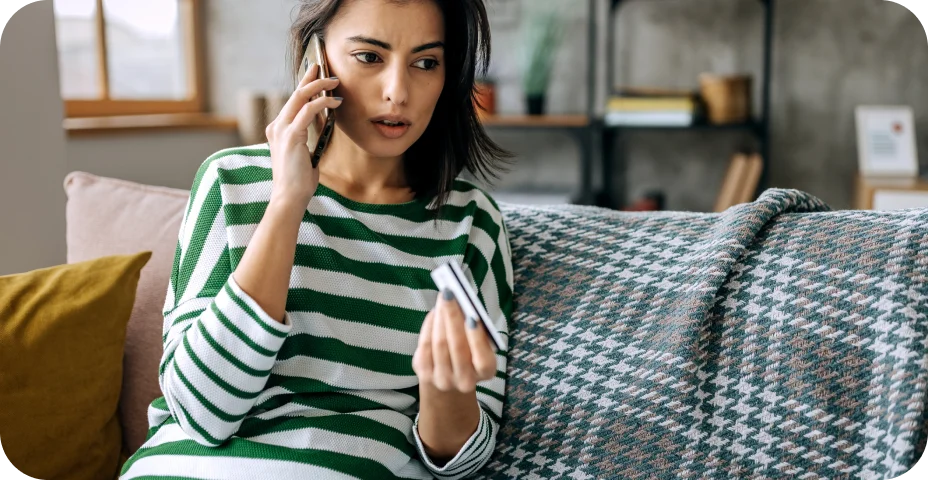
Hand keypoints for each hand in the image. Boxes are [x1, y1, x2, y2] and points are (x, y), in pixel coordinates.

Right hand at [265, 62, 342, 205]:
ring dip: (319, 86)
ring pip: (300, 97)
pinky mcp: (291, 136)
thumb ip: (310, 137)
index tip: (314, 74)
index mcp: (278, 130)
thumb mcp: (306, 153)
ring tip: (334, 82)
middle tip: (324, 68)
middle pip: (295, 94)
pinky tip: (335, 101)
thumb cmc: (299, 180)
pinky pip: (308, 111)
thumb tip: (325, 122)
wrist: (289, 197)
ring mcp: (281, 130)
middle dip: (310, 79)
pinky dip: (322, 102)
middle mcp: (276, 126)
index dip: (304, 86)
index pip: (292, 102)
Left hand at [413, 289, 496, 392]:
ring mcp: (443, 380)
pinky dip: (429, 325)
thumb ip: (477, 329)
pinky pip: (425, 345)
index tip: (472, 316)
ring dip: (440, 317)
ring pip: (439, 344)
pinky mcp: (425, 374)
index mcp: (486, 372)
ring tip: (442, 299)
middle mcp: (465, 381)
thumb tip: (463, 303)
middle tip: (449, 293)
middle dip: (452, 317)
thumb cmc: (471, 353)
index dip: (477, 338)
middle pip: (457, 346)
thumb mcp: (481, 344)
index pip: (483, 359)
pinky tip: (434, 313)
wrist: (451, 379)